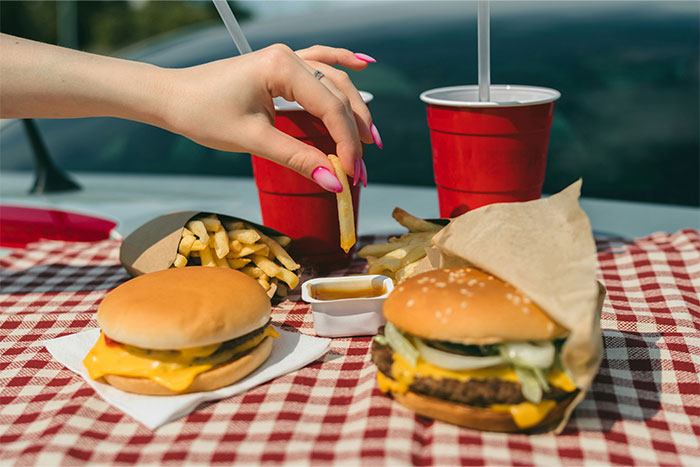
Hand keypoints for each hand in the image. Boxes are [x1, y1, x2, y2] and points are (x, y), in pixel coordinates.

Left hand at [164, 44, 376, 189]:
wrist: (171, 97)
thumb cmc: (203, 114)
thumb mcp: (253, 139)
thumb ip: (297, 158)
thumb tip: (334, 182)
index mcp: (282, 67)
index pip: (330, 107)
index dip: (346, 143)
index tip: (352, 174)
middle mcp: (288, 56)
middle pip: (338, 93)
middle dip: (354, 130)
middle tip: (364, 166)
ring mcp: (285, 59)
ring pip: (333, 80)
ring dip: (354, 107)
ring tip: (370, 136)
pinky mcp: (279, 67)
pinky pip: (319, 62)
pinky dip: (341, 64)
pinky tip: (363, 64)